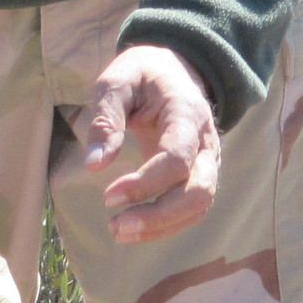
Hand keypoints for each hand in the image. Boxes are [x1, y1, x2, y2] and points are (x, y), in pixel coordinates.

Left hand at [82, 46, 220, 243]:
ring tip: (118, 231)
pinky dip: (166, 225)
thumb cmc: (140, 76)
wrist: (171, 71)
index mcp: (187, 113)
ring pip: (199, 206)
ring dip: (162, 226)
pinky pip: (192, 209)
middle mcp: (206, 141)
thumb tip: (94, 166)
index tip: (108, 197)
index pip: (178, 157)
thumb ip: (106, 119)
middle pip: (199, 190)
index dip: (146, 183)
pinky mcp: (198, 175)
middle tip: (116, 225)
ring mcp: (207, 160)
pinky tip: (134, 228)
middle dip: (159, 215)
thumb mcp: (116, 82)